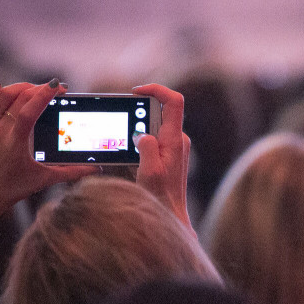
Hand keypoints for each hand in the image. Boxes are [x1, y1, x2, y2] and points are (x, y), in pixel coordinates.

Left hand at [0, 82, 97, 229]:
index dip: (45, 94)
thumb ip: (72, 172)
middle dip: (40, 89)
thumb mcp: (44, 180)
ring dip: (19, 87)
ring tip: (34, 88)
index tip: (58, 86)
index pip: (30, 110)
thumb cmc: (10, 191)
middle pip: (19, 98)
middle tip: (55, 89)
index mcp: (16, 142)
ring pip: (0, 96)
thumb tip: (96, 169)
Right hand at [130, 84, 191, 229]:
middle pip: (162, 110)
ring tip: (127, 145)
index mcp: (175, 140)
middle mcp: (178, 139)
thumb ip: (146, 148)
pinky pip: (156, 136)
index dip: (157, 89)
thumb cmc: (161, 196)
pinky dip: (142, 137)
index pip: (174, 102)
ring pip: (156, 124)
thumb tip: (142, 134)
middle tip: (124, 125)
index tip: (136, 91)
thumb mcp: (149, 172)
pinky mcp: (170, 153)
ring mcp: (175, 146)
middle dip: (141, 111)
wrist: (171, 213)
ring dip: (139, 126)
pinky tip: (132, 153)